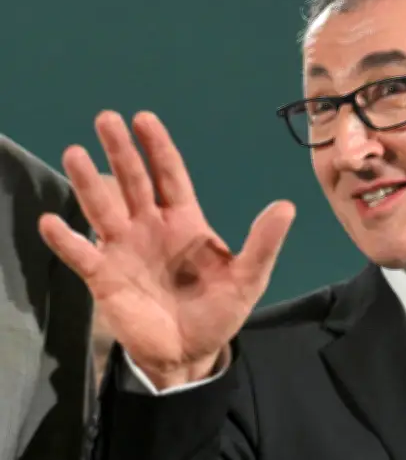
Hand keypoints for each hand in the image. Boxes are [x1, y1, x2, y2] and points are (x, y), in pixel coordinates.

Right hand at [39, 111, 294, 388]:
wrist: (190, 353)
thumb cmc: (219, 311)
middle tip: (107, 119)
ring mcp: (125, 249)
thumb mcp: (248, 277)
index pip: (170, 175)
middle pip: (134, 182)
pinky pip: (82, 255)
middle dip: (121, 152)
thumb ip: (263, 243)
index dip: (158, 147)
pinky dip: (66, 240)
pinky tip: (51, 222)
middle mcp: (151, 227)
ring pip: (103, 208)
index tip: (144, 118)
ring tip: (75, 152)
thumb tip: (287, 206)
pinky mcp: (105, 278)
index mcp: (185, 220)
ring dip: (88, 183)